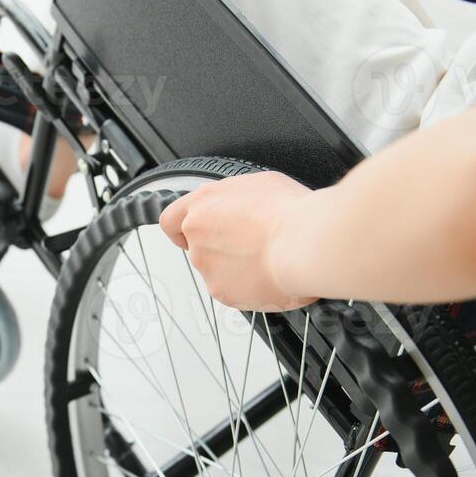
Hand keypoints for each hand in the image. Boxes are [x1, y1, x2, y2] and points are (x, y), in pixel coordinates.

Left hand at [158, 171, 317, 311]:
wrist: (305, 244)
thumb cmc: (289, 212)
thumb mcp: (258, 184)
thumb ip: (232, 197)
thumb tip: (231, 204)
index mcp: (202, 205)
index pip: (171, 221)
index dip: (180, 230)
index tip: (188, 235)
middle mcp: (198, 236)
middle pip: (199, 247)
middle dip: (221, 248)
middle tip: (251, 244)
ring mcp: (207, 266)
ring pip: (217, 270)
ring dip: (236, 267)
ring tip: (267, 257)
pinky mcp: (222, 292)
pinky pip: (232, 290)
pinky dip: (248, 286)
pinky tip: (268, 273)